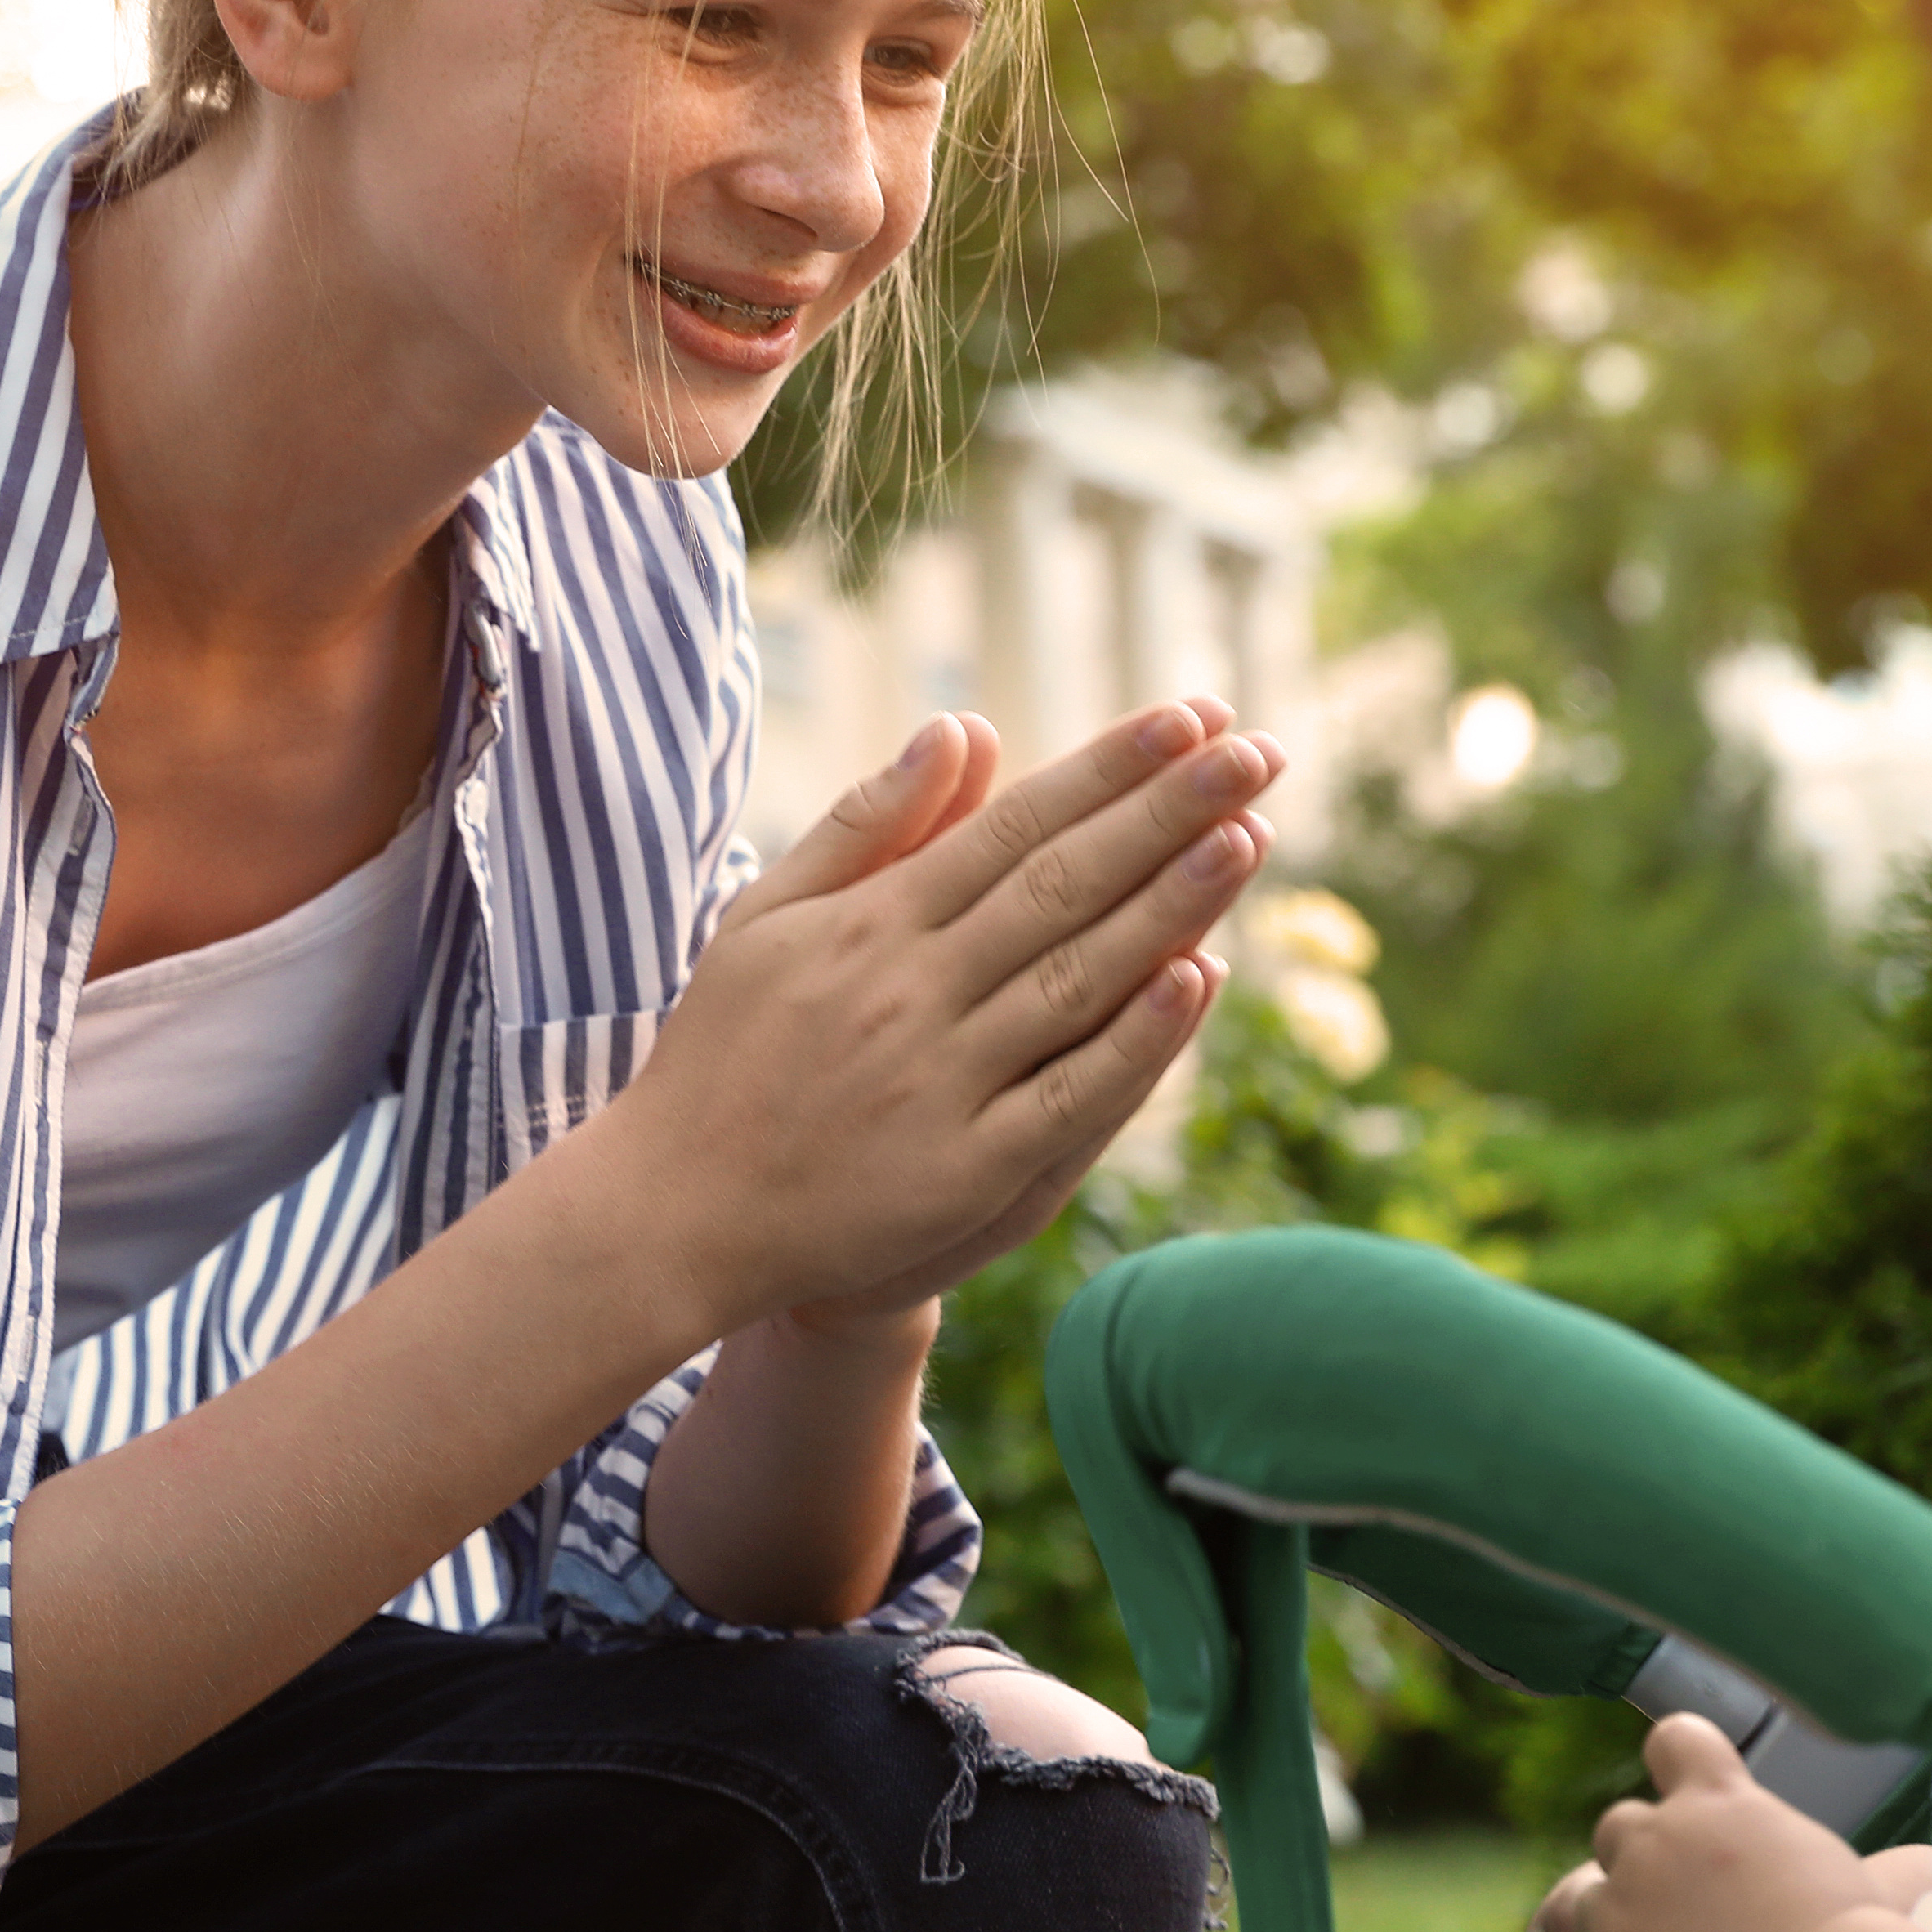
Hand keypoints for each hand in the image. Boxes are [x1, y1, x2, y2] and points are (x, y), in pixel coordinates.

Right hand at [601, 700, 1280, 1334]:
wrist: (675, 1214)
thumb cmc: (724, 1053)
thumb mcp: (768, 916)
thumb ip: (865, 824)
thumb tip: (959, 728)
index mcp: (869, 922)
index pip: (1014, 825)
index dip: (1108, 769)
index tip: (1188, 717)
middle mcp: (911, 990)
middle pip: (1063, 885)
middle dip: (1167, 812)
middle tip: (1256, 750)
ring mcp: (942, 1081)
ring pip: (1076, 977)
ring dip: (1170, 905)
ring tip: (1250, 835)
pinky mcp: (963, 1170)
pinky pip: (1068, 1097)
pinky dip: (1134, 1041)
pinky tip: (1196, 980)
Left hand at [1559, 1713, 1881, 1931]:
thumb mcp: (1809, 1849)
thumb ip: (1757, 1829)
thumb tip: (1752, 1840)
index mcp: (1716, 1797)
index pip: (1672, 1738)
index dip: (1674, 1762)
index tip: (1687, 1795)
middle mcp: (1658, 1838)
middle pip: (1616, 1827)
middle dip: (1637, 1860)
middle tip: (1682, 1909)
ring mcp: (1623, 1905)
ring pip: (1585, 1902)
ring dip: (1615, 1929)